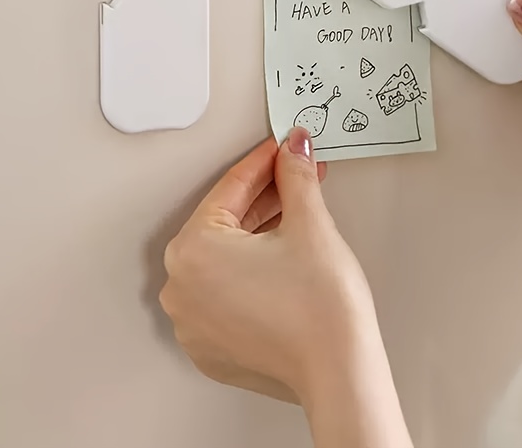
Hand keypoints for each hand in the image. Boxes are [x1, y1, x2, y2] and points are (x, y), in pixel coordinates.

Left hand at [159, 128, 412, 447]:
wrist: (340, 372)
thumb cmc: (320, 308)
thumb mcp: (309, 223)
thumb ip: (295, 174)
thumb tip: (293, 147)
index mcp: (193, 251)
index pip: (231, 189)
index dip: (264, 162)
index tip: (282, 148)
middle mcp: (181, 288)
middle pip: (226, 222)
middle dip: (266, 196)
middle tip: (296, 175)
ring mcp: (192, 322)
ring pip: (226, 256)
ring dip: (260, 230)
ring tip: (297, 210)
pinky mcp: (211, 345)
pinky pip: (225, 290)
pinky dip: (250, 267)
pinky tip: (282, 252)